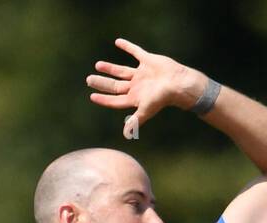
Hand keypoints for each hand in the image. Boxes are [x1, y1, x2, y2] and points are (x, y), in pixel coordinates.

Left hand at [86, 37, 206, 138]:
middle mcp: (136, 86)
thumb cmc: (162, 98)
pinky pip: (136, 52)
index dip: (103, 99)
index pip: (115, 100)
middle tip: (89, 80)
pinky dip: (127, 47)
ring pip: (122, 71)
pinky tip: (117, 42)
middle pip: (115, 85)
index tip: (92, 96)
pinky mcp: (148, 61)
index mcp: (134, 98)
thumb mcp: (146, 109)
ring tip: (98, 65)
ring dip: (110, 68)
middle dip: (102, 83)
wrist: (178, 83)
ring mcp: (142, 74)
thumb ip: (135, 121)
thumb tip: (126, 135)